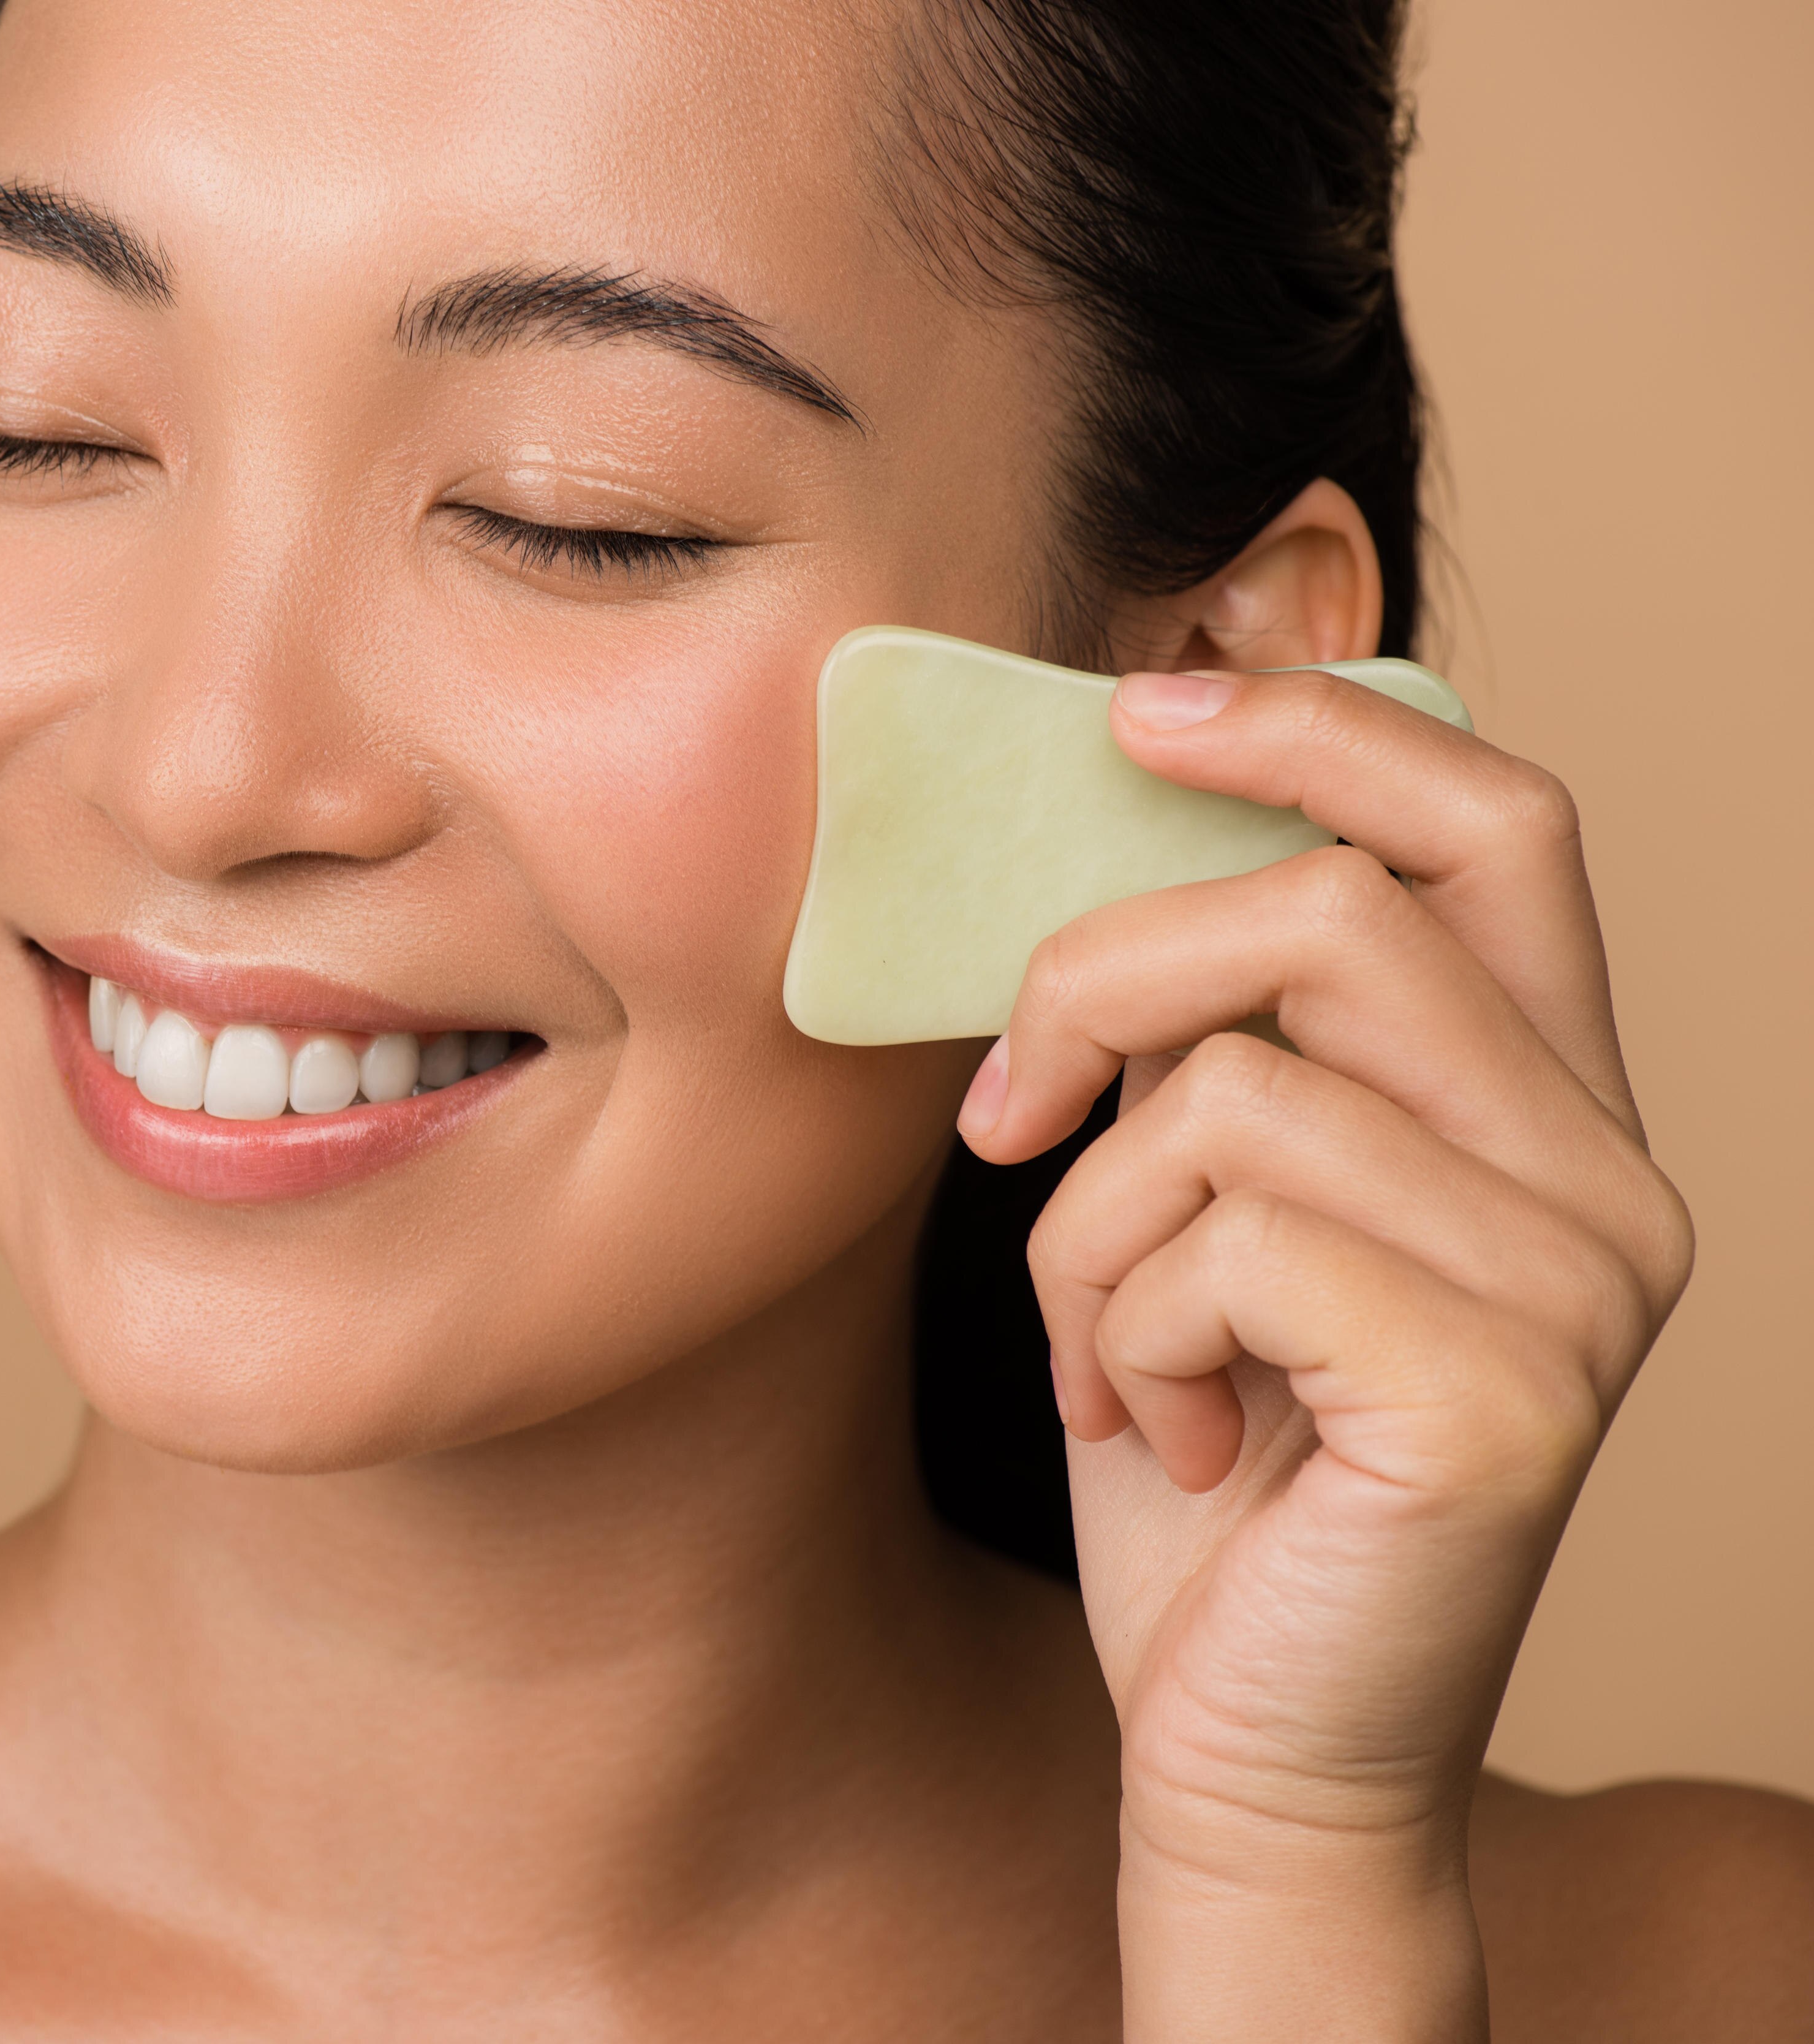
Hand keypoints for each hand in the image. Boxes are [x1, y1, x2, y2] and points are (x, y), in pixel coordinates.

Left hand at [956, 667, 1693, 2040]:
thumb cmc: (1205, 1466)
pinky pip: (1222, 1237)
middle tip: (1005, 1112)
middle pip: (1328, 911)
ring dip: (1088, 1222)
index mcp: (1543, 1104)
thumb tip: (1112, 841)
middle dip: (1101, 978)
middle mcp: (1605, 1176)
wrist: (1249, 1749)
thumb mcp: (1193, 1207)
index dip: (1316, 721)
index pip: (1488, 817)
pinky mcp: (1501, 1392)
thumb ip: (1206, 1039)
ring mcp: (1577, 1285)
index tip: (1141, 700)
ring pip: (1235, 1087)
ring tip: (1104, 1351)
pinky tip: (1155, 1437)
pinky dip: (1113, 1332)